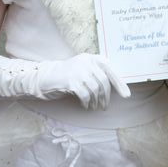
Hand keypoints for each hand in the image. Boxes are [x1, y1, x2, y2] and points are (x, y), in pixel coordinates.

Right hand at [0, 52, 130, 109]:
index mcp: (90, 57)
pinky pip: (85, 95)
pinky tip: (85, 106)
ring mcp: (78, 70)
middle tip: (104, 107)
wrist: (41, 79)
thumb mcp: (82, 73)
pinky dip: (87, 102)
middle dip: (106, 96)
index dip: (119, 83)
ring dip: (97, 101)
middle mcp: (85, 61)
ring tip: (95, 108)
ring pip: (96, 89)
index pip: (110, 69)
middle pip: (103, 81)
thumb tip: (112, 90)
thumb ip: (95, 76)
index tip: (126, 95)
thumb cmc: (63, 78)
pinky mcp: (71, 80)